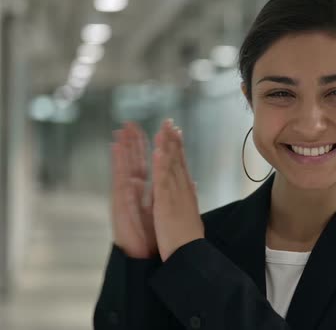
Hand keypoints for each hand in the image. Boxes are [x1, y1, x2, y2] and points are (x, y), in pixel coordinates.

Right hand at [110, 122, 157, 258]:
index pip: (148, 163)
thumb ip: (163, 192)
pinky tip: (119, 158)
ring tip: (119, 134)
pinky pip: (120, 187)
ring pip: (123, 170)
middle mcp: (134, 192)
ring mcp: (126, 199)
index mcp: (147, 190)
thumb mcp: (162, 208)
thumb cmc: (153, 234)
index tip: (148, 130)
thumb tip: (170, 180)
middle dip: (131, 143)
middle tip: (128, 124)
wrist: (145, 257)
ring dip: (121, 152)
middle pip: (133, 162)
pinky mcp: (121, 208)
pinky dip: (120, 173)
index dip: (148, 146)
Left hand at [152, 119, 204, 261]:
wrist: (190, 255)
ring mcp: (175, 195)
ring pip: (171, 166)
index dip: (178, 148)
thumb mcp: (192, 213)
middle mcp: (182, 190)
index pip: (181, 165)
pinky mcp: (166, 203)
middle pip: (177, 161)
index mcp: (185, 193)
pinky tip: (159, 151)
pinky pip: (163, 180)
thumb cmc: (189, 239)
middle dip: (173, 141)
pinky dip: (161, 165)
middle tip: (169, 122)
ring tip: (165, 128)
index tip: (176, 133)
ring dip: (168, 146)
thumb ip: (191, 197)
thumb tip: (193, 185)